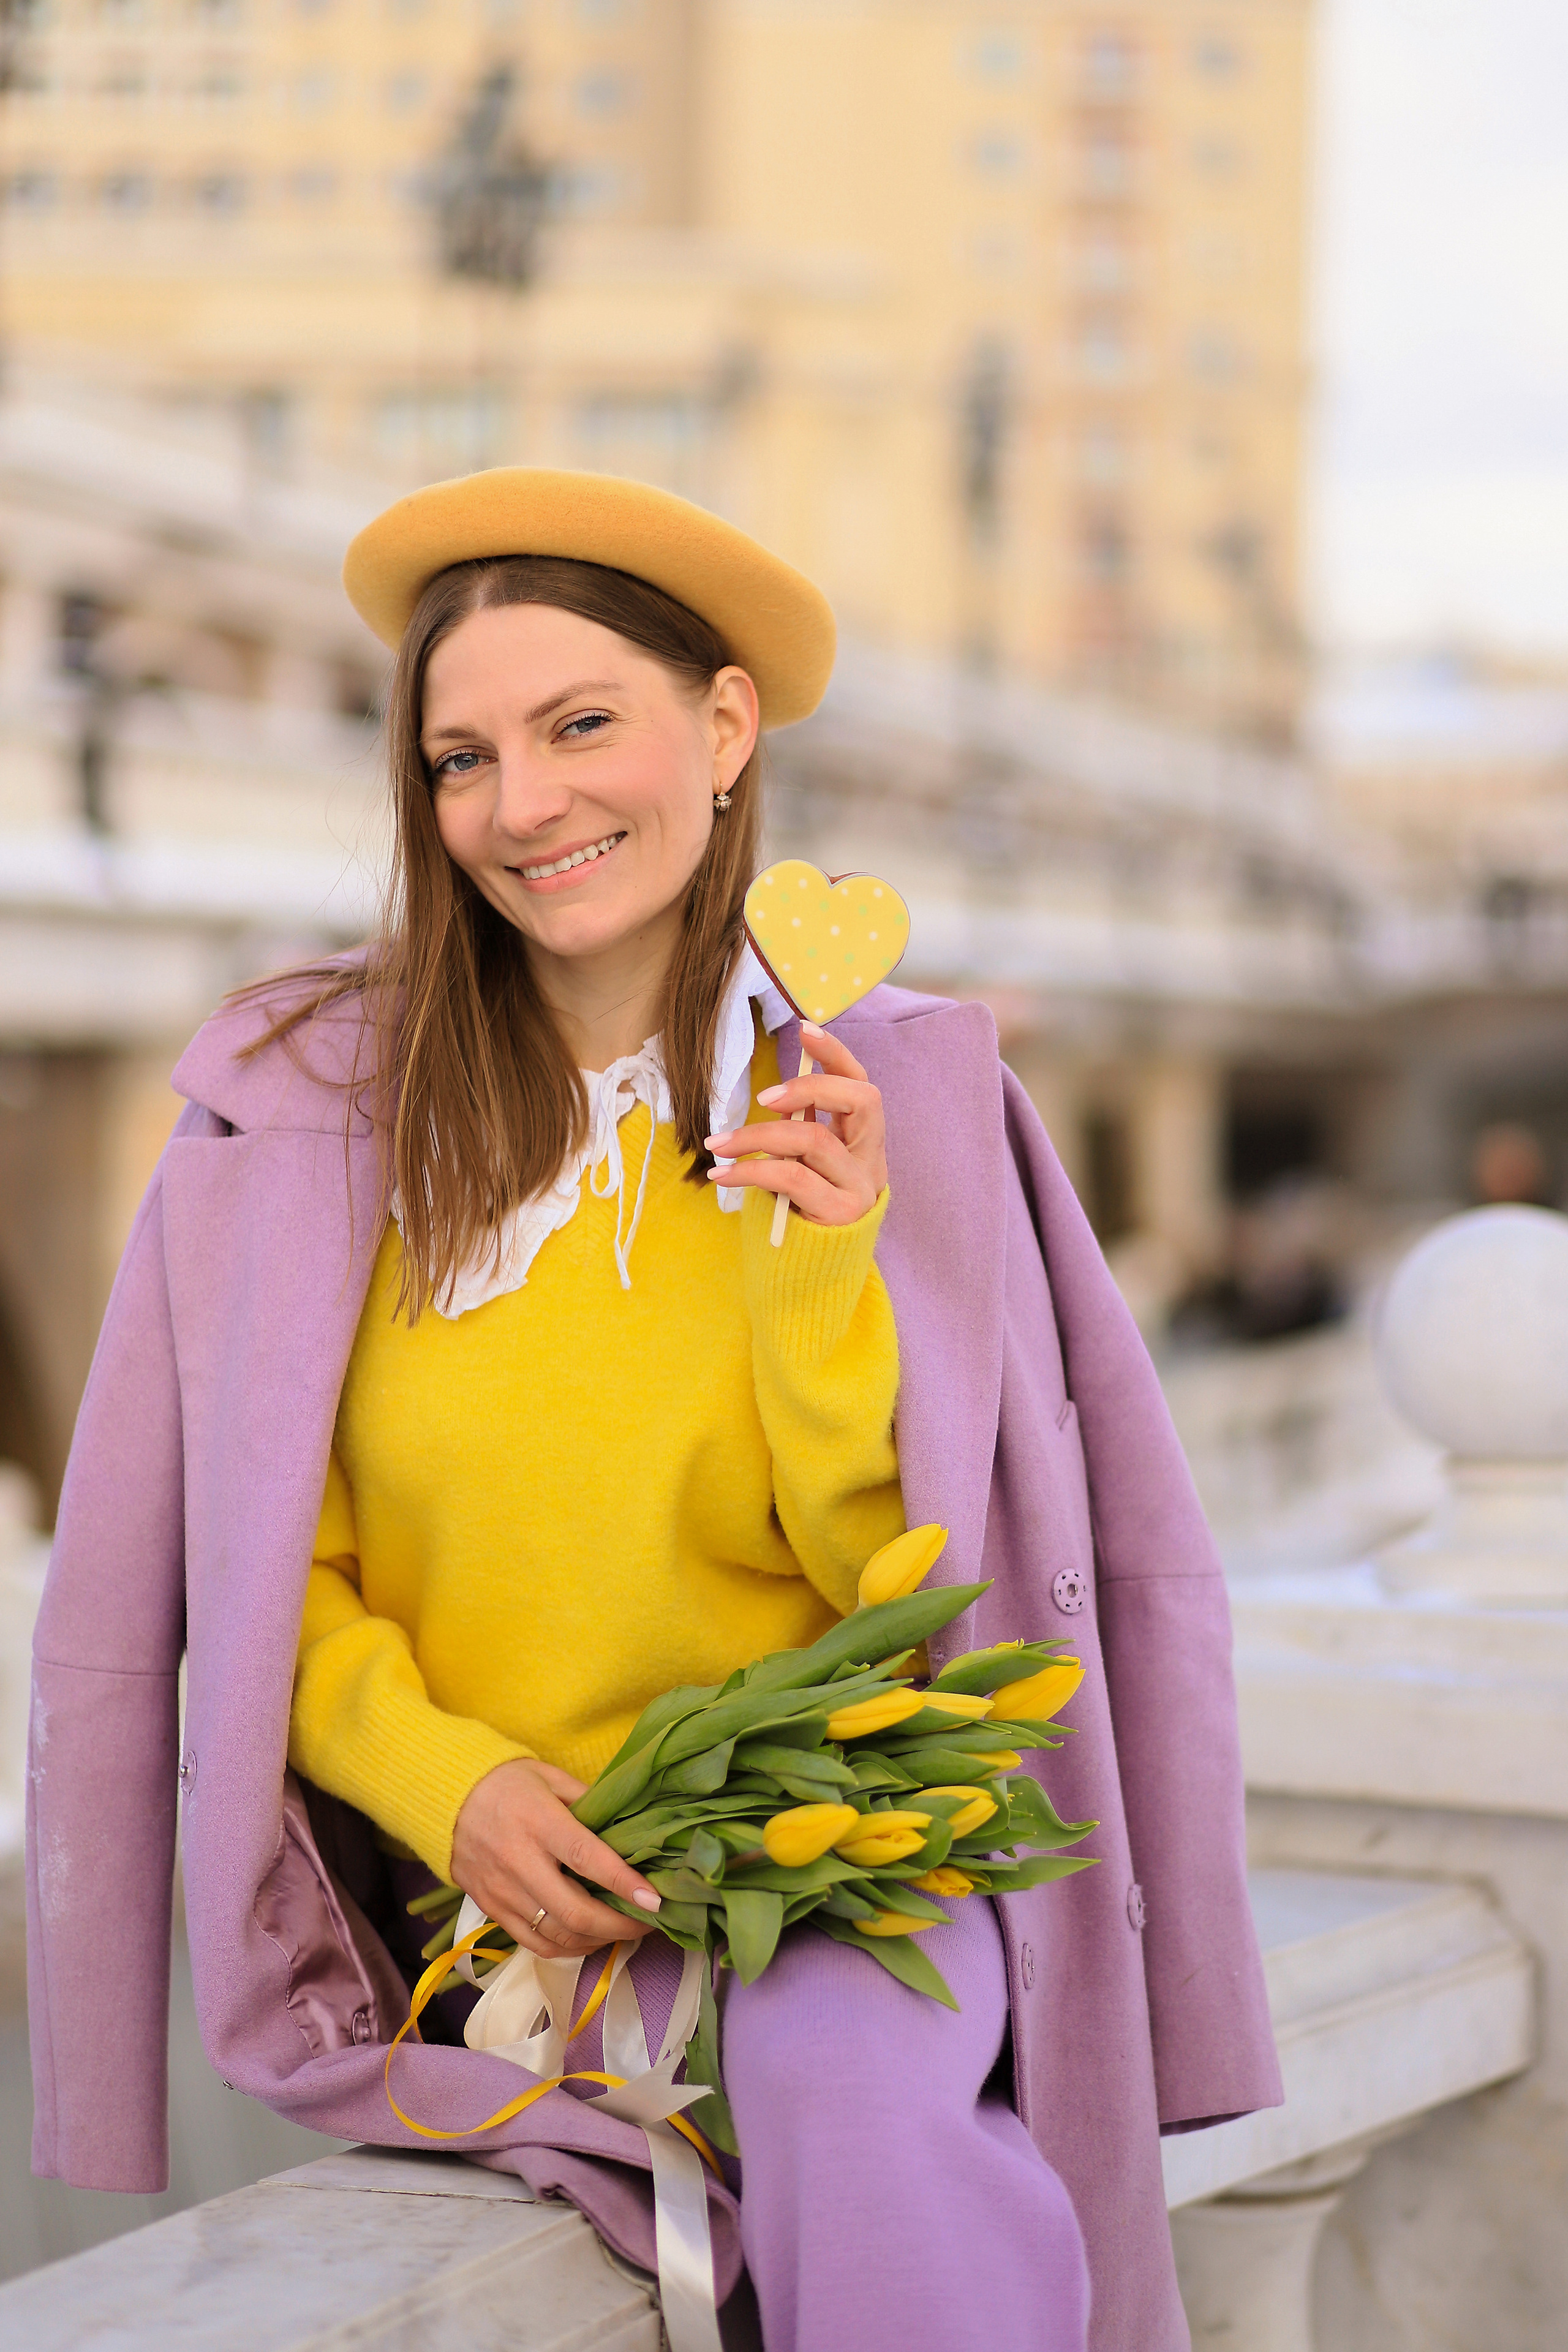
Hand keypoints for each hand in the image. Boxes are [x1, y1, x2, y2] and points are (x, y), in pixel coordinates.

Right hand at [450, 1758, 661, 1957]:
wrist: (445, 1798)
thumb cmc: (505, 1782)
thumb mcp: (549, 1776)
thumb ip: (587, 1800)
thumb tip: (626, 1826)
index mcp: (539, 1822)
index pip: (587, 1858)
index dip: (624, 1883)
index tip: (655, 1900)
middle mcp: (520, 1861)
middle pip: (574, 1911)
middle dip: (618, 1925)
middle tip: (647, 1924)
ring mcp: (503, 1891)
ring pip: (557, 1935)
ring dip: (597, 1941)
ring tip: (623, 1932)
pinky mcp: (491, 1909)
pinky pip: (534, 1943)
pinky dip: (567, 1948)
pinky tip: (588, 1939)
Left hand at [705, 1024, 886, 1226]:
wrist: (810, 1279)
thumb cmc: (801, 1215)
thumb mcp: (802, 1167)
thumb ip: (800, 1134)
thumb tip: (776, 1098)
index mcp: (865, 1143)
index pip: (863, 1086)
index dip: (837, 1055)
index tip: (805, 1029)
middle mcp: (873, 1161)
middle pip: (862, 1100)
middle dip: (810, 1088)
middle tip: (764, 1097)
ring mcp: (862, 1188)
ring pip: (814, 1139)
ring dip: (758, 1135)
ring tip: (718, 1143)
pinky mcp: (840, 1214)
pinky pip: (792, 1177)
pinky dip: (750, 1170)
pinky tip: (722, 1174)